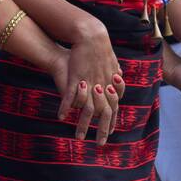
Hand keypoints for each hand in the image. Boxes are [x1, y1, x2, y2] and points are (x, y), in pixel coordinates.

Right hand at [53, 14, 124, 142]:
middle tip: (101, 144)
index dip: (113, 121)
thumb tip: (119, 75)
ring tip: (79, 138)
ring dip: (83, 126)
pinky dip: (66, 108)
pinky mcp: (77, 78)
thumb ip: (114, 70)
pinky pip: (71, 96)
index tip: (112, 133)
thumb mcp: (111, 61)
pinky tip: (62, 118)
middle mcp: (103, 87)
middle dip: (103, 130)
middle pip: (104, 114)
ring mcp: (90, 84)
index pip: (115, 107)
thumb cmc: (99, 48)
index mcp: (111, 84)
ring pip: (88, 110)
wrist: (90, 36)